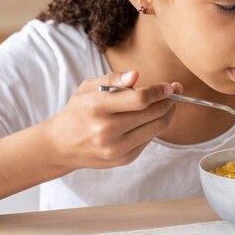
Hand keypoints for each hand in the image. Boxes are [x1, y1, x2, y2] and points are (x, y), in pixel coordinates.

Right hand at [46, 70, 182, 170]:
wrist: (61, 146)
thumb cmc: (78, 112)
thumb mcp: (88, 88)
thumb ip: (113, 79)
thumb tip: (136, 75)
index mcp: (96, 108)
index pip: (139, 99)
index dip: (159, 91)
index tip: (170, 86)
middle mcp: (106, 130)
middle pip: (153, 113)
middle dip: (168, 100)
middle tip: (174, 92)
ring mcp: (116, 148)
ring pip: (157, 127)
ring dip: (167, 113)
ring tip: (167, 103)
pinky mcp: (124, 159)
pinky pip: (150, 139)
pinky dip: (154, 126)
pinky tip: (150, 118)